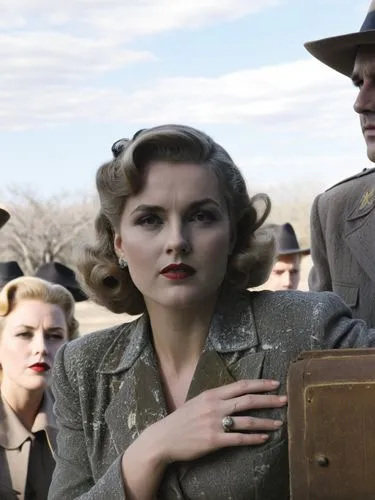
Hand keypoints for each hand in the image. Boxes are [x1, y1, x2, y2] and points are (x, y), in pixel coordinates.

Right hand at [139, 379, 286, 464]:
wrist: (164, 438)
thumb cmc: (181, 420)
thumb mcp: (197, 402)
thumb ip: (215, 398)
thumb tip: (234, 396)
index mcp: (212, 394)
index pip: (241, 385)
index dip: (260, 384)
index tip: (275, 383)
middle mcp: (215, 406)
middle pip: (248, 400)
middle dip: (269, 399)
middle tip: (285, 400)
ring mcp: (215, 423)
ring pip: (247, 420)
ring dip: (266, 422)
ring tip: (279, 423)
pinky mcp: (214, 440)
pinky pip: (239, 439)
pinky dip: (254, 438)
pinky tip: (264, 438)